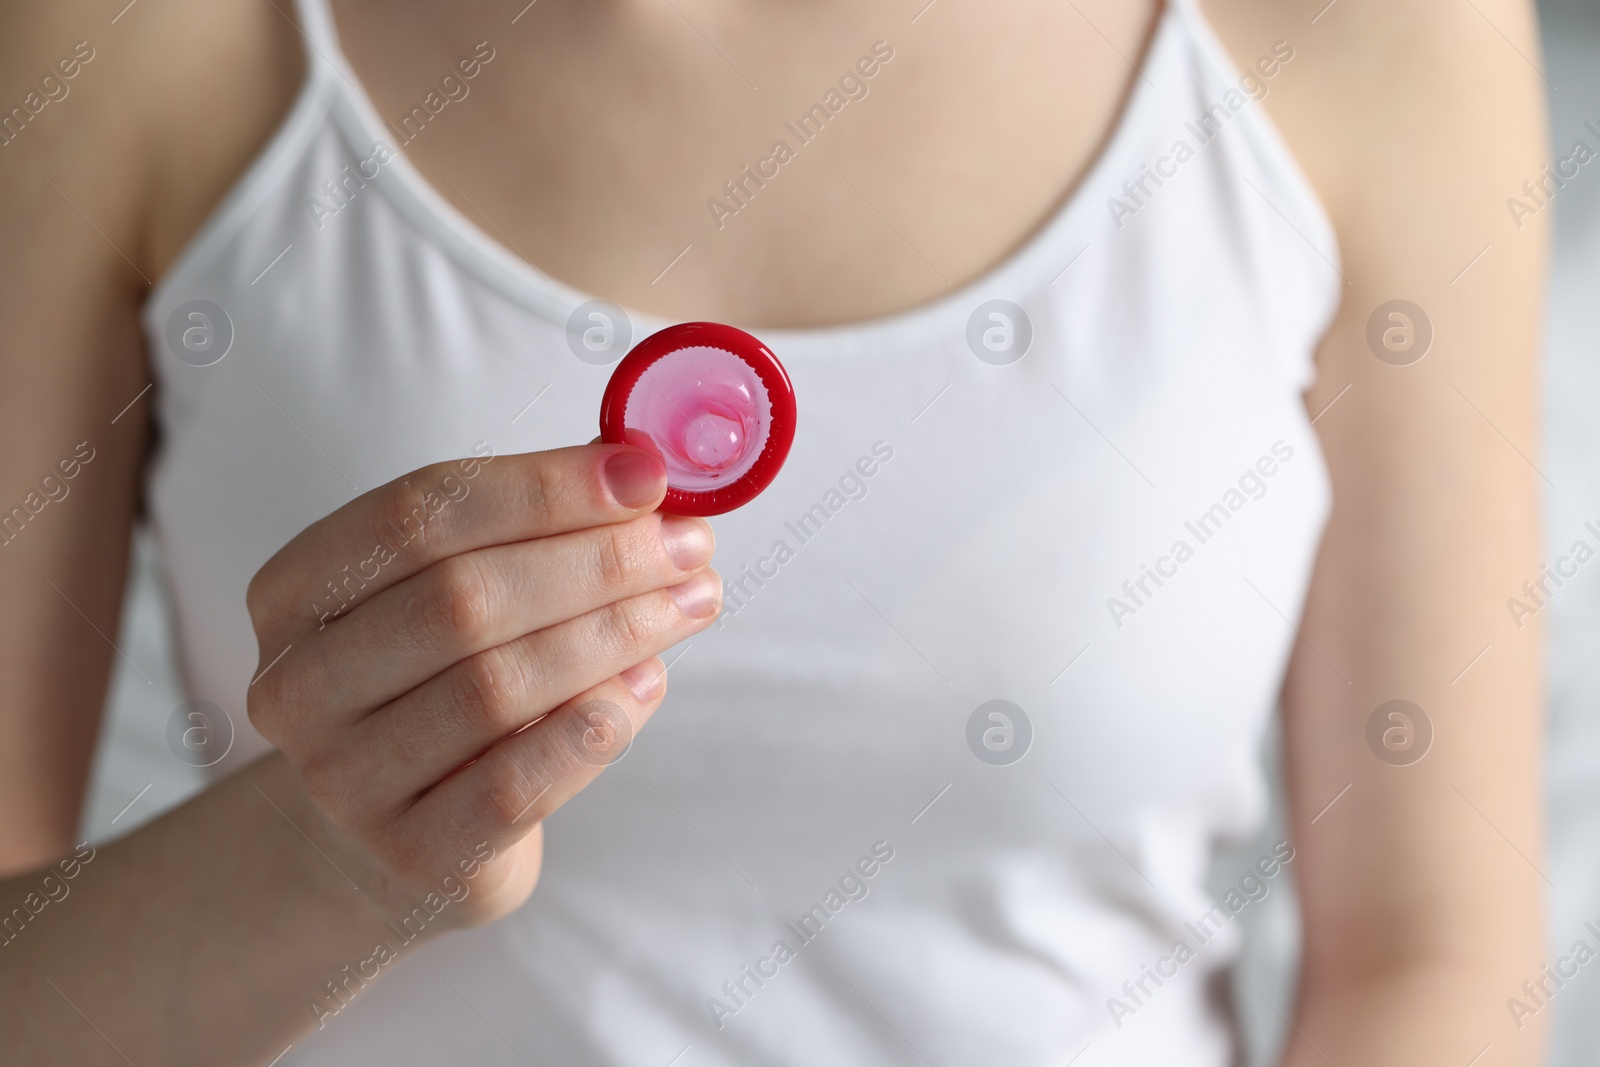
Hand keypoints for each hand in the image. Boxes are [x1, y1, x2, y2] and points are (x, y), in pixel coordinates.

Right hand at [244, 443, 718, 929]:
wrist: (384, 841)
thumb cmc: (434, 689)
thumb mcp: (455, 597)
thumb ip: (532, 529)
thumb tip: (639, 465)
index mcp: (295, 593)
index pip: (419, 515)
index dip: (540, 489)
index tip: (644, 474)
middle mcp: (298, 686)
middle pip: (461, 599)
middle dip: (596, 562)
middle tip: (690, 545)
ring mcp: (346, 780)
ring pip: (496, 687)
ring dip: (614, 635)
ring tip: (690, 603)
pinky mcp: (413, 855)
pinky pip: (517, 785)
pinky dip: (591, 728)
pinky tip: (647, 683)